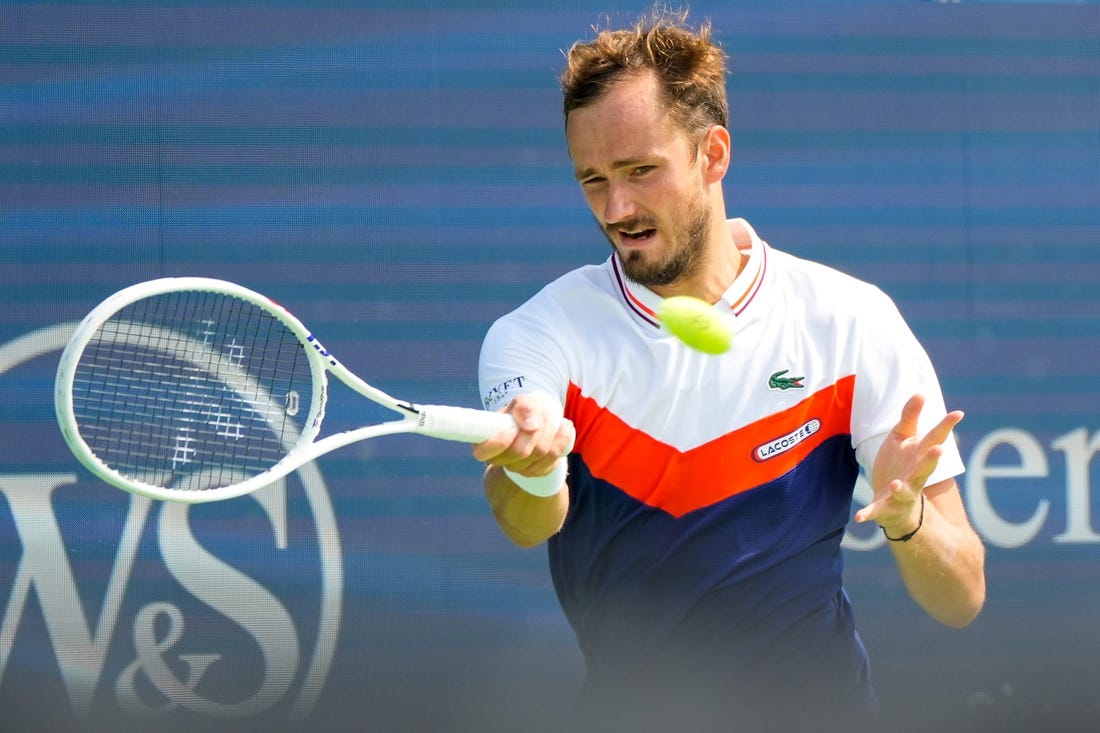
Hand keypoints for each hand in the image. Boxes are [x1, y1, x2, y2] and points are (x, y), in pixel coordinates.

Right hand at [471, 393, 574, 478]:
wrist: (538, 422)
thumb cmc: (524, 412)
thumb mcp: (522, 403)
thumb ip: (524, 408)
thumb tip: (532, 426)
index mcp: (485, 443)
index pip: (482, 452)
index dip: (498, 443)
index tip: (511, 430)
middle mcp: (500, 460)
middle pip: (520, 451)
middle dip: (536, 428)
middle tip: (539, 415)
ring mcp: (519, 469)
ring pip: (540, 452)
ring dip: (549, 430)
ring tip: (549, 419)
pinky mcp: (538, 471)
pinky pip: (554, 456)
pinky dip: (563, 438)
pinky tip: (565, 427)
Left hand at [854, 394, 962, 535]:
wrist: (892, 502)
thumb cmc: (899, 466)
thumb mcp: (902, 439)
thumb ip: (910, 419)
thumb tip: (921, 393)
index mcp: (919, 458)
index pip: (934, 440)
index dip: (945, 427)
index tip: (958, 413)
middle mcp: (914, 477)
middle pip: (925, 468)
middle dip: (931, 460)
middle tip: (939, 449)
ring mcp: (900, 494)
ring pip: (904, 491)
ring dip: (900, 488)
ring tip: (894, 483)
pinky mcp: (884, 508)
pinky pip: (875, 512)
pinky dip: (868, 514)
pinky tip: (858, 517)